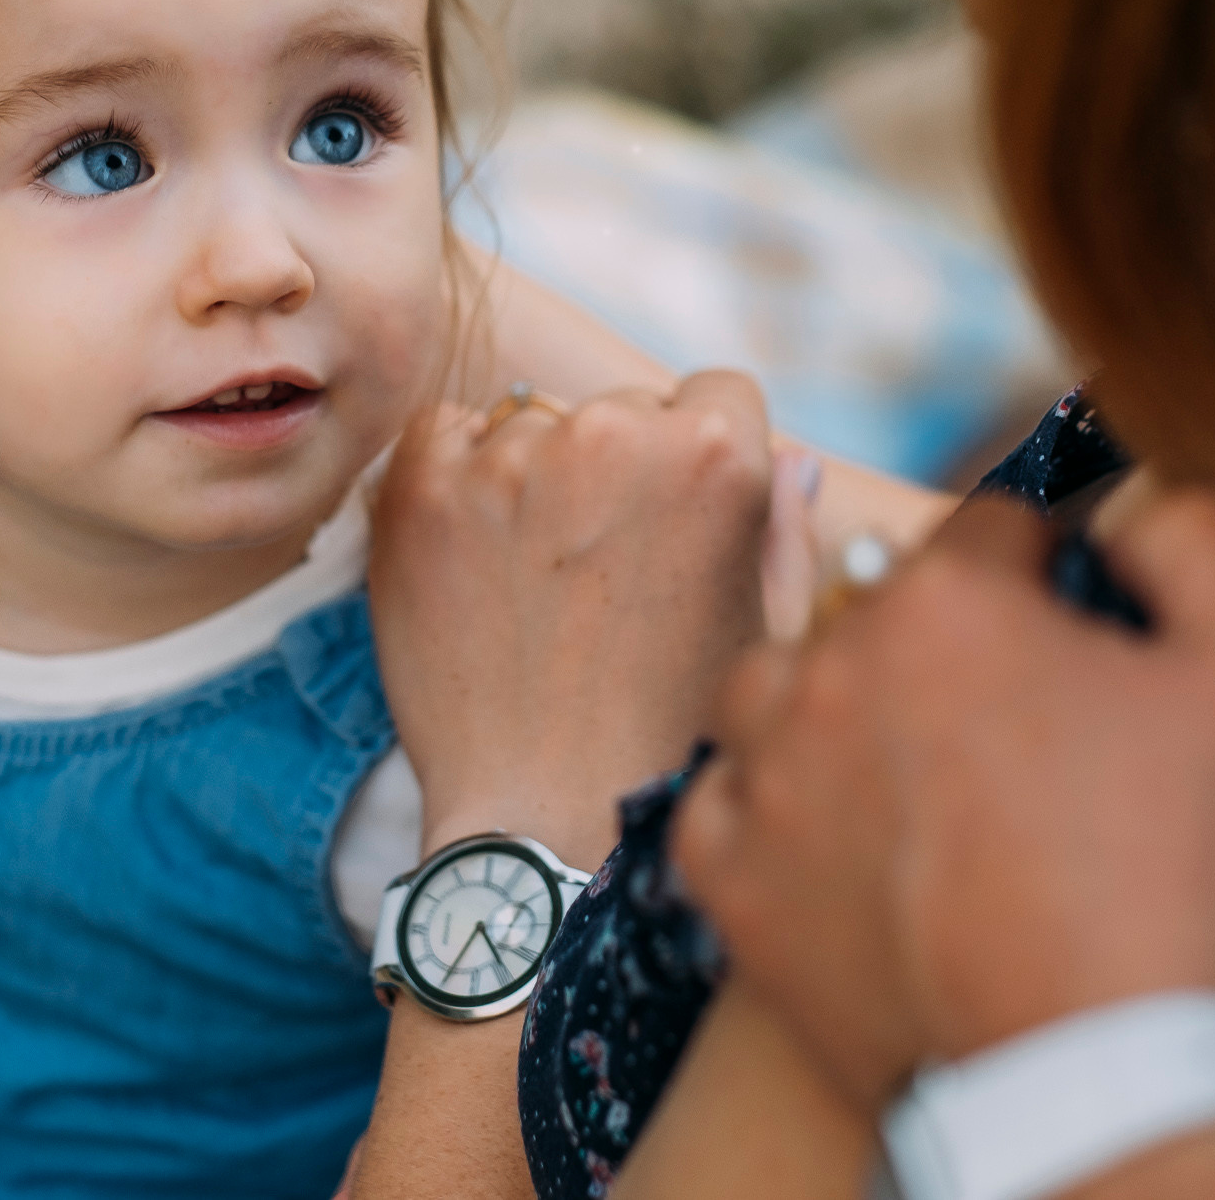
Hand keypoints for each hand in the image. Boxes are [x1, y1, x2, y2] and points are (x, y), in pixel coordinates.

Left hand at [369, 373, 781, 868]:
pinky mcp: (424, 488)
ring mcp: (514, 458)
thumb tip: (790, 455)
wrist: (550, 821)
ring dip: (536, 478)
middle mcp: (617, 433)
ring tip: (539, 585)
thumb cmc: (675, 736)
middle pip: (623, 407)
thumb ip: (783, 526)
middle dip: (619, 470)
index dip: (700, 458)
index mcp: (719, 456)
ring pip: (533, 422)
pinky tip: (478, 562)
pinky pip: (445, 436)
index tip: (674, 521)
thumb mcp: (767, 631)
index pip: (715, 393)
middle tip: (604, 573)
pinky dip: (456, 479)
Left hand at [675, 490, 1214, 1107]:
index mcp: (947, 600)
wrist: (1096, 1081)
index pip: (994, 525)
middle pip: (882, 604)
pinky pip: (719, 802)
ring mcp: (768, 779)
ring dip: (834, 702)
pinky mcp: (735, 886)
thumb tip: (1137, 499)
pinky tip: (826, 830)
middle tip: (1018, 724)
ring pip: (777, 687)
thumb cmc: (1186, 879)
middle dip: (949, 638)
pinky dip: (765, 806)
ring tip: (910, 764)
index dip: (1051, 569)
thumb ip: (1206, 541)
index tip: (1083, 629)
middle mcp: (831, 668)